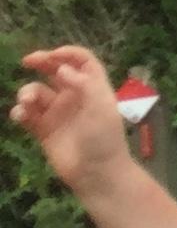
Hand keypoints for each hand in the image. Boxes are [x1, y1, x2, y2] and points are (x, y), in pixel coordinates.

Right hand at [11, 45, 132, 190]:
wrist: (96, 173)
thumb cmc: (104, 139)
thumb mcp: (101, 108)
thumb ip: (85, 84)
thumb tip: (62, 69)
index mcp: (93, 89)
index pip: (82, 62)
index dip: (68, 54)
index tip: (52, 55)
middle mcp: (75, 98)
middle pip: (56, 71)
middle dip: (42, 62)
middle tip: (28, 61)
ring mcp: (58, 113)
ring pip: (37, 92)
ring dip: (28, 92)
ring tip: (27, 102)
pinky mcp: (44, 130)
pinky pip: (27, 114)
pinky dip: (20, 111)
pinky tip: (21, 116)